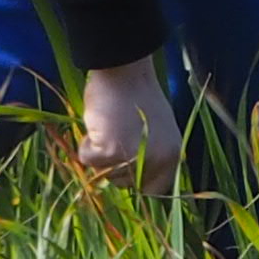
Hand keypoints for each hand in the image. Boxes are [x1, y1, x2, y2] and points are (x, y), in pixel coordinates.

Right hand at [75, 59, 179, 193]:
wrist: (123, 70)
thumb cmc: (138, 94)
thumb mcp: (157, 129)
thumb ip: (150, 155)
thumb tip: (131, 180)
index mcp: (172, 155)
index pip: (156, 189)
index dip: (137, 182)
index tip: (125, 171)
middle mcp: (157, 160)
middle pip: (124, 184)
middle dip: (112, 166)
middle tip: (113, 137)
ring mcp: (133, 157)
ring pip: (104, 173)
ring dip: (99, 153)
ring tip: (108, 126)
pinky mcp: (110, 150)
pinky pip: (87, 160)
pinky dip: (86, 144)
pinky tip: (97, 124)